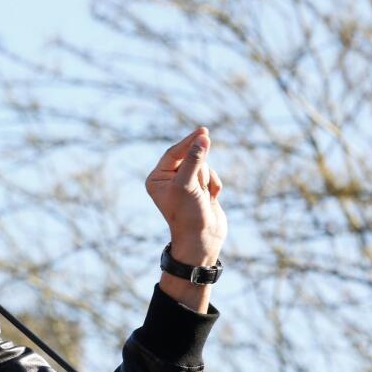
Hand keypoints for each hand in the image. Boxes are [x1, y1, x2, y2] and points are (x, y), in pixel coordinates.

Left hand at [145, 127, 226, 266]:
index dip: (189, 142)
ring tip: (203, 196)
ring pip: (203, 166)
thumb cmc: (189, 214)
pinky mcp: (200, 190)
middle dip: (199, 169)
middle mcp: (168, 180)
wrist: (202, 240)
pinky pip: (211, 177)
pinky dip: (214, 185)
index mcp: (157, 178)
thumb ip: (195, 160)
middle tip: (200, 185)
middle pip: (190, 158)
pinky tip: (211, 199)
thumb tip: (203, 137)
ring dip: (207, 179)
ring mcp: (185, 185)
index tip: (204, 130)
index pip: (174, 153)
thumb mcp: (188, 184)